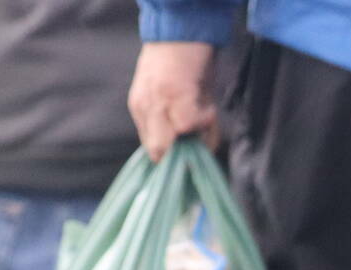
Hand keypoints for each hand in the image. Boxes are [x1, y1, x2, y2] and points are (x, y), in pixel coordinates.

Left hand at [129, 41, 218, 161]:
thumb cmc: (183, 60)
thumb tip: (197, 149)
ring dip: (193, 140)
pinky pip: (187, 125)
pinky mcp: (172, 95)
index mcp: (141, 108)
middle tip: (199, 146)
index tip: (190, 158)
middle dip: (180, 157)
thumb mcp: (174, 94)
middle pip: (157, 152)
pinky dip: (203, 124)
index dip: (172, 159)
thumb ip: (178, 121)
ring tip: (205, 123)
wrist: (183, 29)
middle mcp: (144, 107)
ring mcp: (156, 102)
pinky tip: (209, 110)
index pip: (151, 149)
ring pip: (169, 144)